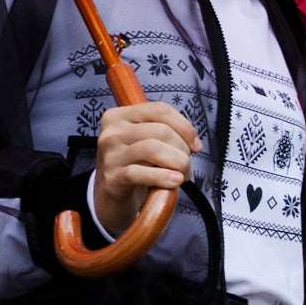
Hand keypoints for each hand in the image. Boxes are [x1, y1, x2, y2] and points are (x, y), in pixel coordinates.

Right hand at [94, 100, 200, 236]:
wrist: (110, 195)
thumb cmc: (133, 164)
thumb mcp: (144, 142)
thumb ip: (165, 134)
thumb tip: (194, 142)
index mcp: (119, 116)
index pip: (160, 110)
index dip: (184, 126)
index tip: (195, 144)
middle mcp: (112, 132)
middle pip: (160, 130)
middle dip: (182, 148)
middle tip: (187, 165)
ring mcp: (110, 155)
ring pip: (153, 149)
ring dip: (177, 162)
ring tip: (182, 175)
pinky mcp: (112, 177)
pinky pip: (142, 173)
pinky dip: (163, 177)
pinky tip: (174, 181)